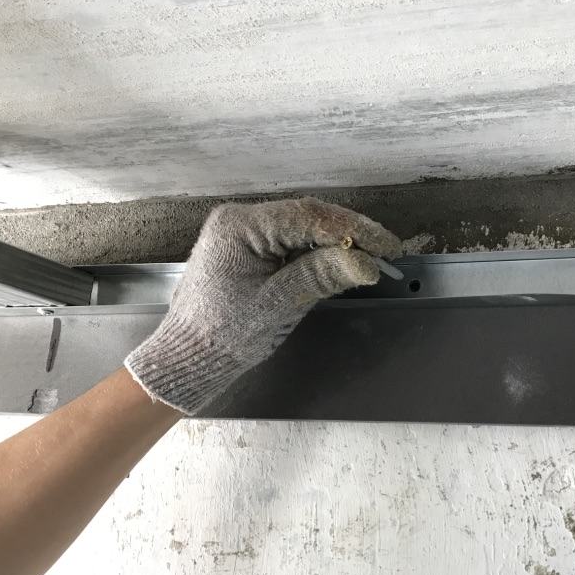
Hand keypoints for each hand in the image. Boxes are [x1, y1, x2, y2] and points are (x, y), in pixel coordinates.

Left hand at [125, 197, 401, 413]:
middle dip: (349, 234)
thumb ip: (320, 276)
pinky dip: (316, 255)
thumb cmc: (222, 334)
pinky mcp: (247, 250)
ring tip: (370, 260)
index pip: (309, 216)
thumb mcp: (278, 304)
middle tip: (386, 253)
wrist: (188, 358)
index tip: (386, 246)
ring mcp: (242, 234)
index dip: (353, 228)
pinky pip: (289, 244)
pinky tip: (339, 265)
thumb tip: (365, 261)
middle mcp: (239, 221)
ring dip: (336, 245)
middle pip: (307, 218)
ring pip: (301, 231)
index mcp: (240, 226)